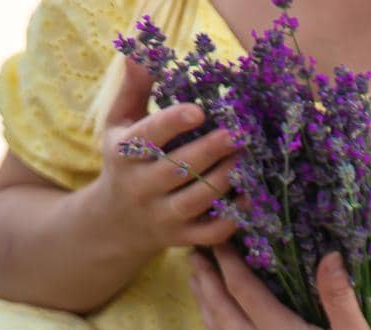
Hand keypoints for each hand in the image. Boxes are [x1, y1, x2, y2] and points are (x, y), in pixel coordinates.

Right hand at [90, 60, 239, 255]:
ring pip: (199, 198)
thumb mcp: (120, 124)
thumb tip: (141, 51)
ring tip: (251, 156)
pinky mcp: (182, 238)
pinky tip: (254, 194)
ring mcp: (162, 216)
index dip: (172, 123)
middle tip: (241, 131)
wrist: (116, 222)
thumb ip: (135, 88)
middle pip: (179, 169)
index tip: (198, 110)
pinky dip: (234, 217)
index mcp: (125, 154)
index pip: (148, 138)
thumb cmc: (126, 160)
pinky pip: (211, 232)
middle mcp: (141, 187)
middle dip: (212, 149)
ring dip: (228, 177)